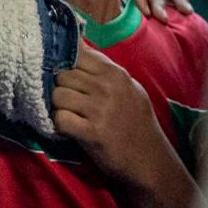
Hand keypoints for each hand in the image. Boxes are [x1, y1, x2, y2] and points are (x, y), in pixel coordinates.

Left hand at [54, 45, 177, 186]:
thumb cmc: (137, 123)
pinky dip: (59, 125)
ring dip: (57, 107)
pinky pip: (60, 119)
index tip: (65, 75)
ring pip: (57, 95)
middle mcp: (107, 87)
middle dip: (60, 87)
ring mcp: (100, 109)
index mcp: (115, 73)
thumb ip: (105, 69)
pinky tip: (68, 129)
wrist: (150, 161)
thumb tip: (78, 47)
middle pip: (62, 74)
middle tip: (67, 101)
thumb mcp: (129, 88)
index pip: (77, 53)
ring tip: (68, 115)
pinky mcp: (92, 133)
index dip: (65, 63)